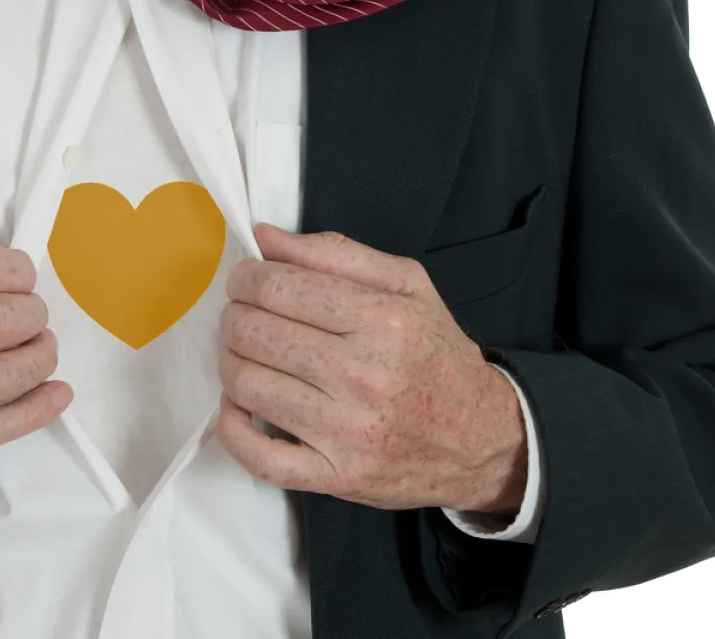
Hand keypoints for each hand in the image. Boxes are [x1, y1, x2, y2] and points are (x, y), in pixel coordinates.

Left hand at [215, 223, 526, 514]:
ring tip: (247, 355)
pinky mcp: (337, 477)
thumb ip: (334, 254)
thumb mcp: (407, 285)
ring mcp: (348, 431)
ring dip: (230, 363)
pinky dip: (232, 428)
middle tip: (244, 316)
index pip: (277, 287)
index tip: (246, 281)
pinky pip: (258, 456)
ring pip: (246, 385)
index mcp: (383, 319)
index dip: (245, 278)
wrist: (484, 440)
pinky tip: (239, 406)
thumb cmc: (436, 355)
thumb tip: (265, 238)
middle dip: (234, 316)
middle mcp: (365, 374)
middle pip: (253, 332)